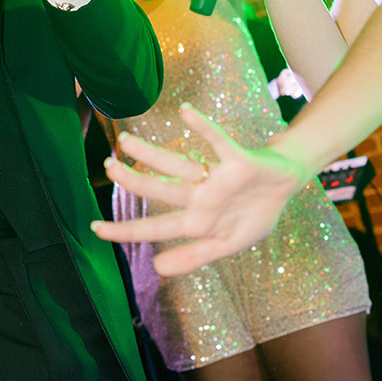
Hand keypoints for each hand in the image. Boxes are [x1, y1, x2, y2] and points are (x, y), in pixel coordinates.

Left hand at [91, 109, 308, 275]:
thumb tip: (157, 268)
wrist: (286, 183)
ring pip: (178, 164)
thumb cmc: (253, 212)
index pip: (156, 227)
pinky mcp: (239, 161)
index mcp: (197, 220)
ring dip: (151, 153)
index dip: (126, 230)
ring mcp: (217, 178)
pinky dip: (204, 127)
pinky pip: (219, 142)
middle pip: (160, 189)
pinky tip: (185, 111)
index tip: (95, 229)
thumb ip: (194, 256)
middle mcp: (201, 196)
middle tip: (107, 167)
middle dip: (132, 180)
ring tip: (124, 140)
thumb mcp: (228, 242)